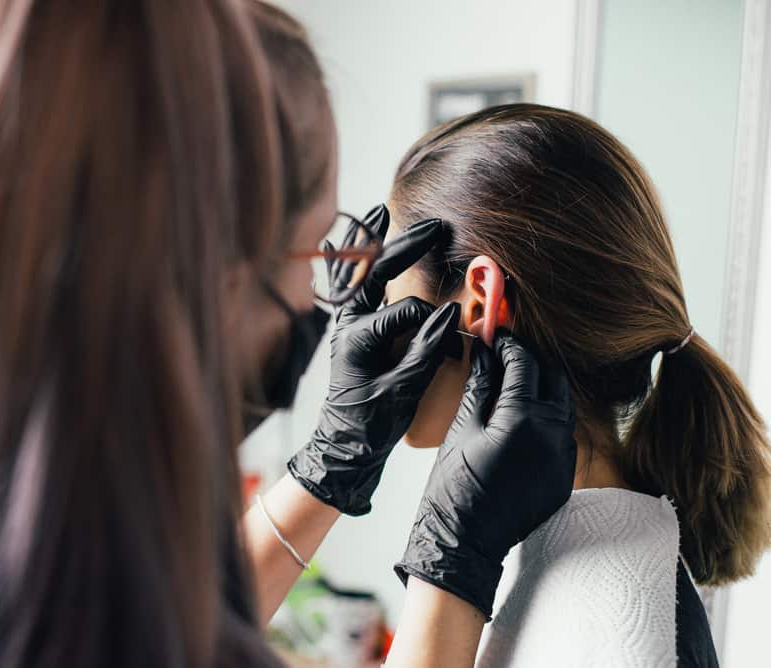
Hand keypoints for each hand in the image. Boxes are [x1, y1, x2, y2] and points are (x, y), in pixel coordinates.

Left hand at [288, 204, 462, 515]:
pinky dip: (349, 262)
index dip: (435, 323)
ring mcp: (343, 324)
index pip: (406, 312)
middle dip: (406, 245)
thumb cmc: (371, 425)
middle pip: (376, 273)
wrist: (342, 449)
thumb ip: (426, 352)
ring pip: (354, 271)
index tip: (457, 340)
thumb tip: (451, 316)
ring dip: (368, 241)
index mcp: (358, 338)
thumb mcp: (403, 392)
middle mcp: (346, 324)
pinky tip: (343, 242)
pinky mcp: (346, 330)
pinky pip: (345, 287)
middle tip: (436, 226)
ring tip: (377, 210)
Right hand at [395, 332, 576, 618]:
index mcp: (524, 418)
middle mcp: (554, 434)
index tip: (493, 336)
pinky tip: (518, 419)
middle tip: (501, 357)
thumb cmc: (453, 486)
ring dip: (539, 388)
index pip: (524, 362)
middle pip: (551, 378)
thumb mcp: (462, 428)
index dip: (508, 344)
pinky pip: (562, 433)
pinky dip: (544, 417)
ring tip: (508, 385)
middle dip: (528, 362)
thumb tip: (483, 351)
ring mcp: (564, 457)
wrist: (464, 543)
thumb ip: (480, 384)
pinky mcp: (564, 476)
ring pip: (561, 404)